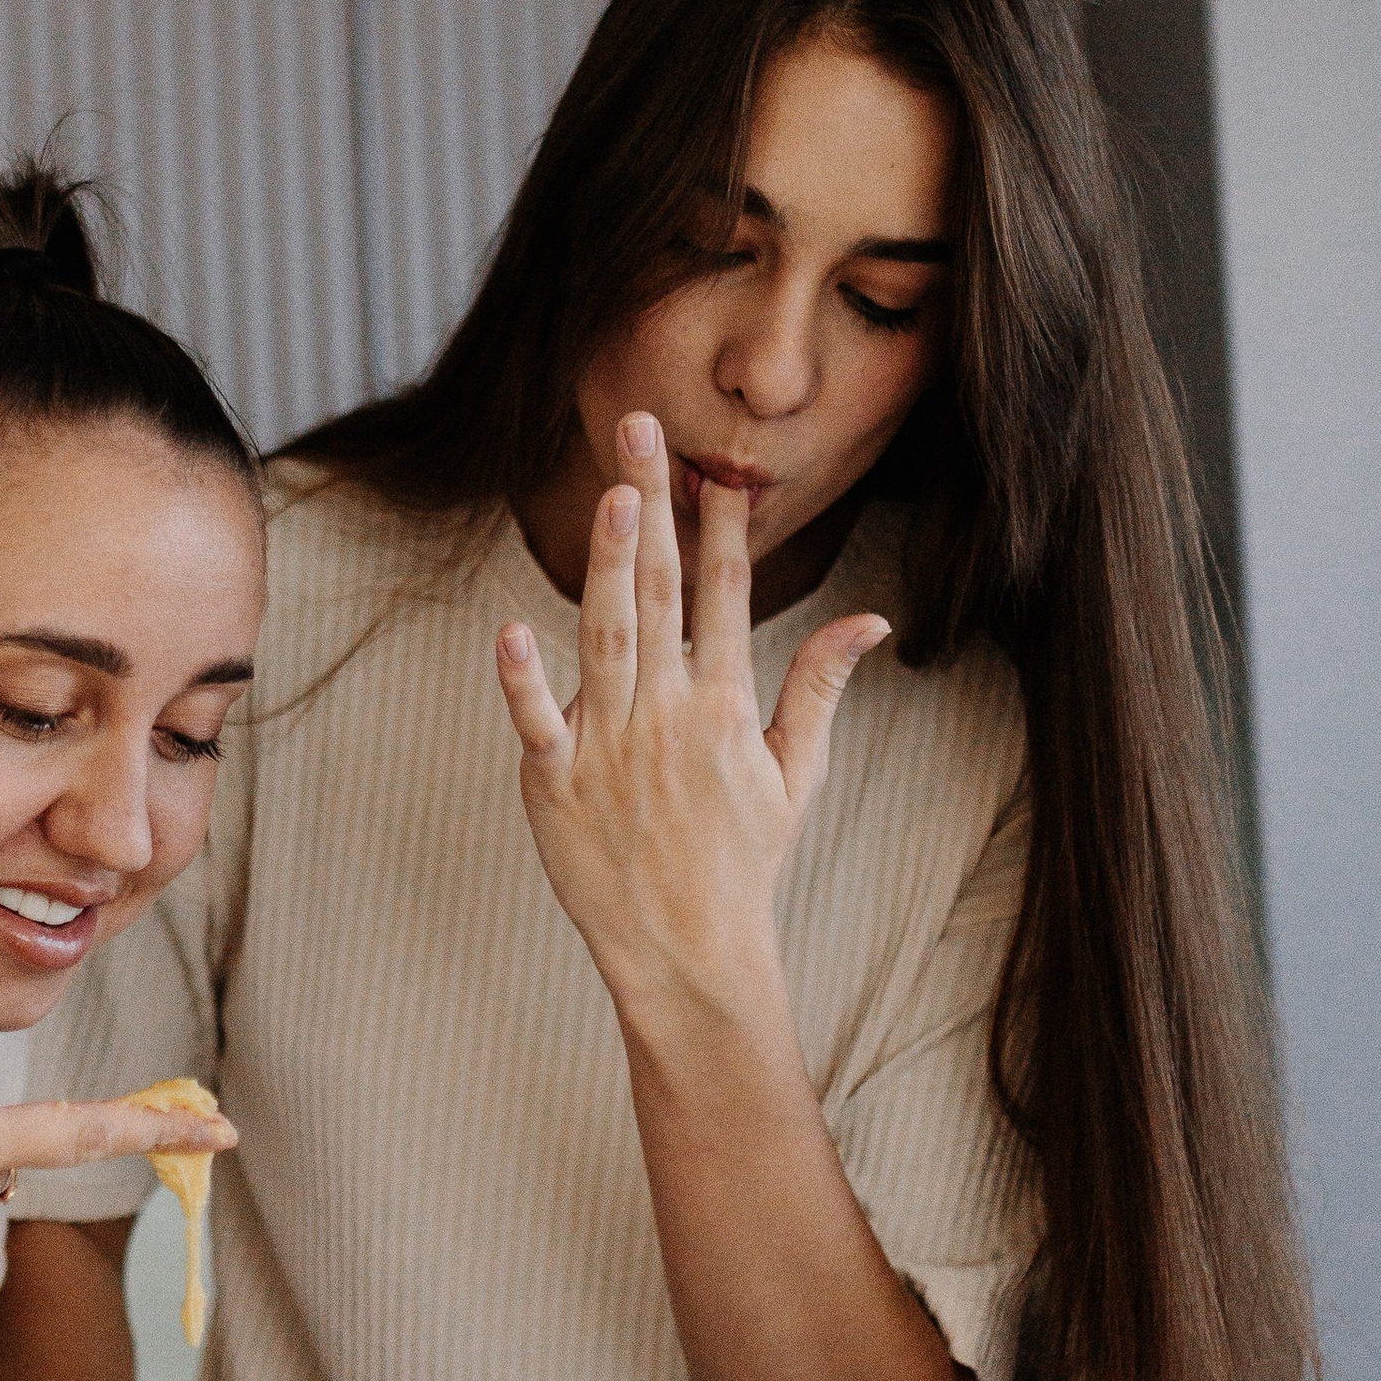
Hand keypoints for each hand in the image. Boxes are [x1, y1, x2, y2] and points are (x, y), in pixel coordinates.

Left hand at [495, 411, 887, 1016]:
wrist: (689, 952)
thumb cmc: (743, 862)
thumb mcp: (796, 774)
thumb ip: (821, 687)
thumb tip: (870, 618)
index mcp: (726, 705)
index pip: (724, 594)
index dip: (721, 524)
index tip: (718, 463)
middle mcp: (668, 713)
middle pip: (661, 588)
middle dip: (654, 502)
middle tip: (641, 427)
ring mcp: (609, 745)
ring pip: (606, 634)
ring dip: (609, 561)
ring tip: (614, 492)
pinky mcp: (554, 782)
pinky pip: (536, 721)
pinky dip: (522, 679)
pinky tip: (510, 630)